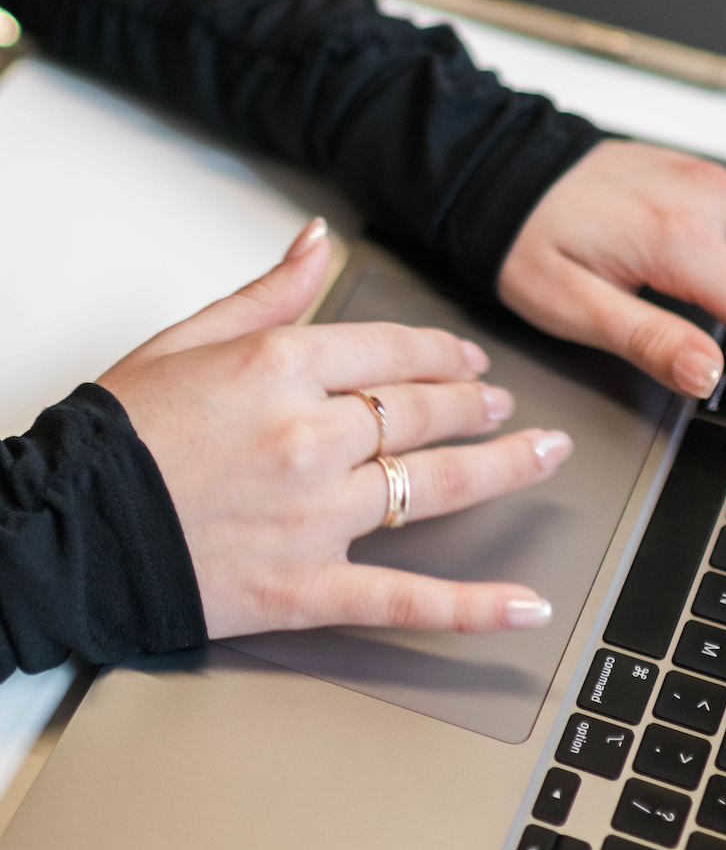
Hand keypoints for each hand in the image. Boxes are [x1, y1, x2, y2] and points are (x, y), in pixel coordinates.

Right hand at [98, 220, 571, 639]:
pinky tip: (525, 607)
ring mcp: (315, 515)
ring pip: (437, 484)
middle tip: (504, 404)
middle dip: (476, 404)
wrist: (57, 529)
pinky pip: (406, 597)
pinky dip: (474, 607)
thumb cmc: (114, 436)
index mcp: (281, 369)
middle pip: (424, 411)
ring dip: (504, 466)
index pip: (395, 350)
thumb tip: (317, 242)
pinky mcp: (306, 587)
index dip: (444, 354)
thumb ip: (268, 293)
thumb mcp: (185, 339)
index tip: (467, 360)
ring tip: (545, 454)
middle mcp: (310, 436)